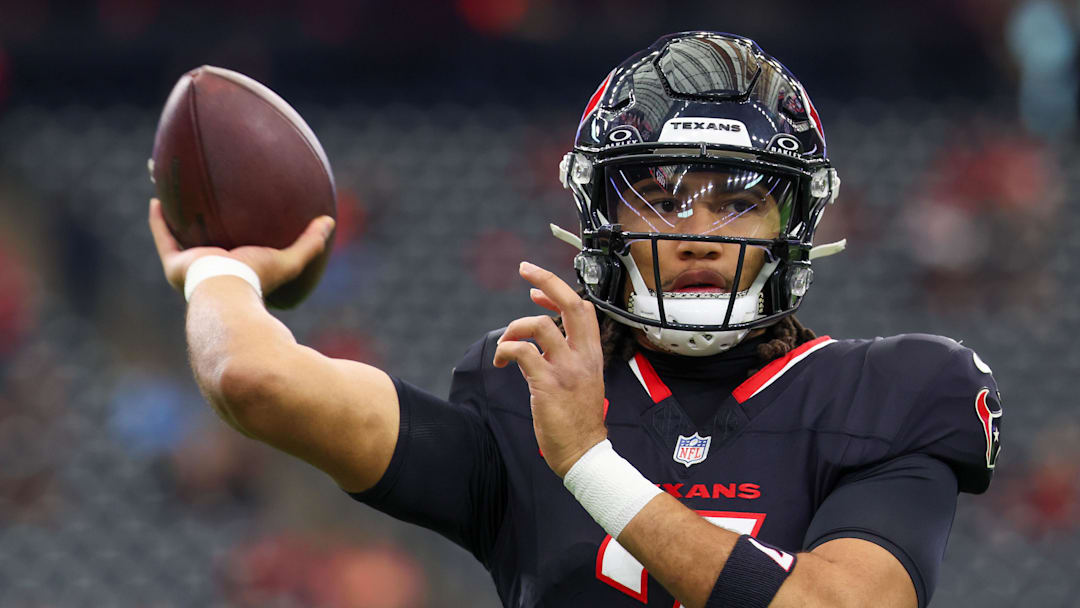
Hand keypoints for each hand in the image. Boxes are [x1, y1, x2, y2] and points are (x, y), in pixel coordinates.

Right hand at [147, 198, 334, 295]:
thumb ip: (309, 243)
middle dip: (201, 222)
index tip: (234, 215)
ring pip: (179, 236)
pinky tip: (158, 199)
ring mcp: (191, 269)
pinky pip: (164, 238)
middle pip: (204, 240)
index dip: (234, 233)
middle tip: (201, 199)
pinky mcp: (175, 265)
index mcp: (235, 270)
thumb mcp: (288, 260)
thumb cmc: (259, 280)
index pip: (234, 249)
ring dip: (175, 216)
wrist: (229, 293)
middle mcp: (210, 271)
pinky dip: (160, 221)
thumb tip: (330, 220)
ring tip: (173, 191)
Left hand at [493, 261, 607, 477]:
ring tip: (506, 343)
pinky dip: (506, 350)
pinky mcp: (547, 384)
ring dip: (514, 328)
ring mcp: (566, 369)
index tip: (536, 291)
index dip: (558, 292)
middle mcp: (582, 356)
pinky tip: (502, 362)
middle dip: (546, 280)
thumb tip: (544, 340)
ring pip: (539, 325)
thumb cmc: (580, 420)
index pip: (582, 308)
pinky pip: (521, 353)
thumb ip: (569, 358)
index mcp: (592, 354)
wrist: (584, 453)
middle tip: (525, 269)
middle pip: (570, 304)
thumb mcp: (584, 380)